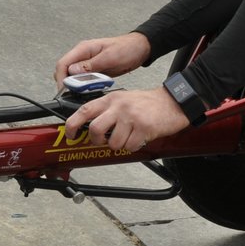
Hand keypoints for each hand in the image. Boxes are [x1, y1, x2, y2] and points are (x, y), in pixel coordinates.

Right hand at [54, 31, 150, 84]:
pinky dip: (86, 86)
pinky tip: (93, 89)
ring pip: (74, 77)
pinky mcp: (94, 70)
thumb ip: (90, 64)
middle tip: (76, 94)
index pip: (63, 64)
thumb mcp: (109, 57)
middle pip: (65, 71)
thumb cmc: (127, 48)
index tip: (65, 91)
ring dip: (78, 86)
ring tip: (87, 91)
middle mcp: (83, 55)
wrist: (140, 48)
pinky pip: (84, 80)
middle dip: (68, 84)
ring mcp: (88, 63)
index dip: (61, 79)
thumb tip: (72, 71)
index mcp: (83, 49)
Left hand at [63, 87, 189, 152]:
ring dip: (119, 145)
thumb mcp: (124, 99)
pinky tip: (139, 137)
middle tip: (103, 141)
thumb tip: (90, 127)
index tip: (71, 135)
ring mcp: (131, 117)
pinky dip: (133, 146)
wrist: (173, 102)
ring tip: (128, 137)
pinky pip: (130, 146)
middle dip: (97, 141)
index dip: (73, 125)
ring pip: (113, 143)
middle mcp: (119, 107)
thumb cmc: (148, 103)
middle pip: (96, 129)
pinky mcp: (143, 128)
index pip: (84, 110)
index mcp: (111, 99)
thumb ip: (107, 110)